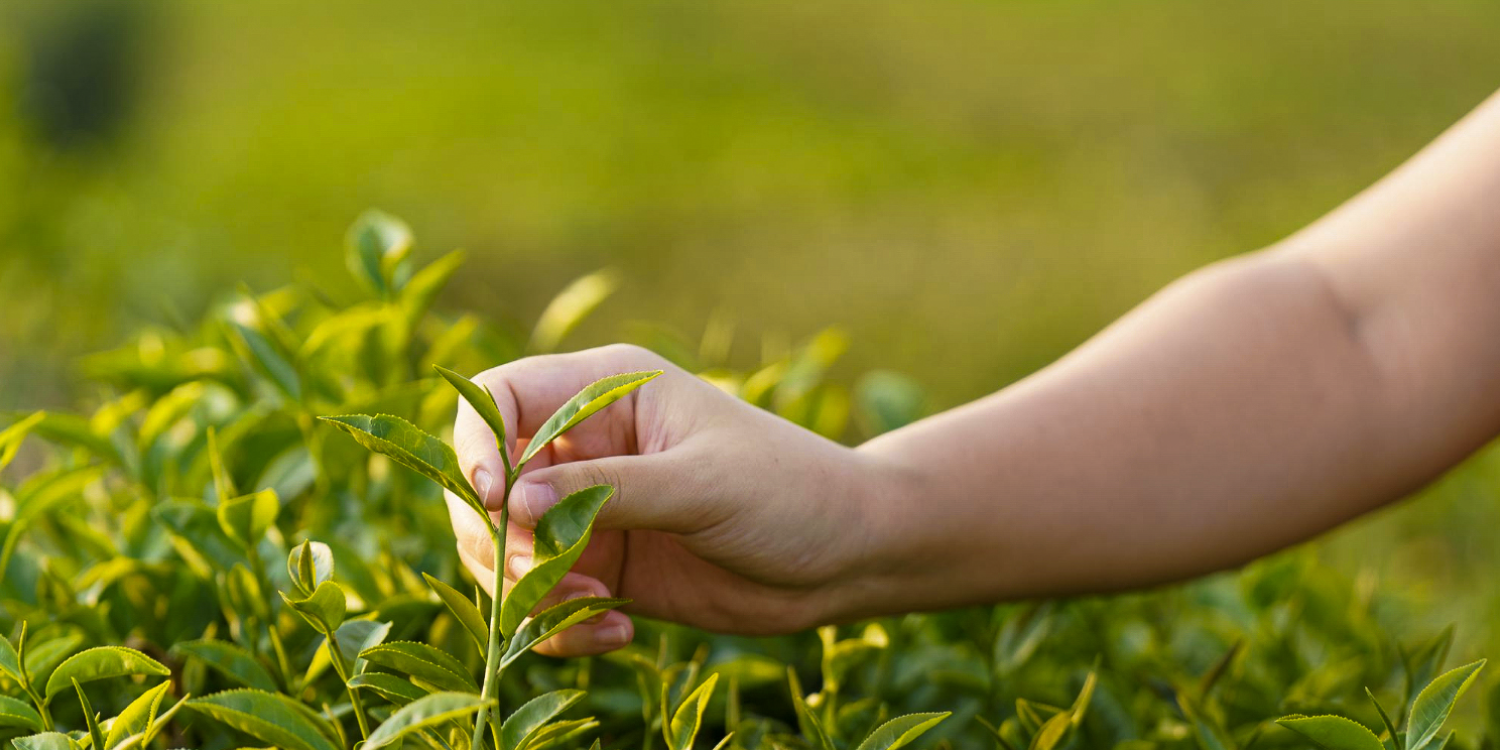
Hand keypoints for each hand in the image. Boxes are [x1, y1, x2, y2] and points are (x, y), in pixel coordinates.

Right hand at [447, 344, 900, 656]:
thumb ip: (607, 489)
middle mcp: (587, 444)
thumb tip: (515, 502)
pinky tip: (618, 630)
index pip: (500, 397)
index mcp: (607, 390)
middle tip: (545, 575)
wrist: (846, 556)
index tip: (495, 500)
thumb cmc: (789, 490)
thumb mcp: (702, 483)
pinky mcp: (603, 565)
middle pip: (486, 481)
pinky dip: (561, 625)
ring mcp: (590, 508)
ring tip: (594, 608)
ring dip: (530, 590)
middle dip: (500, 536)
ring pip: (503, 549)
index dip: (477, 444)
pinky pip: (543, 599)